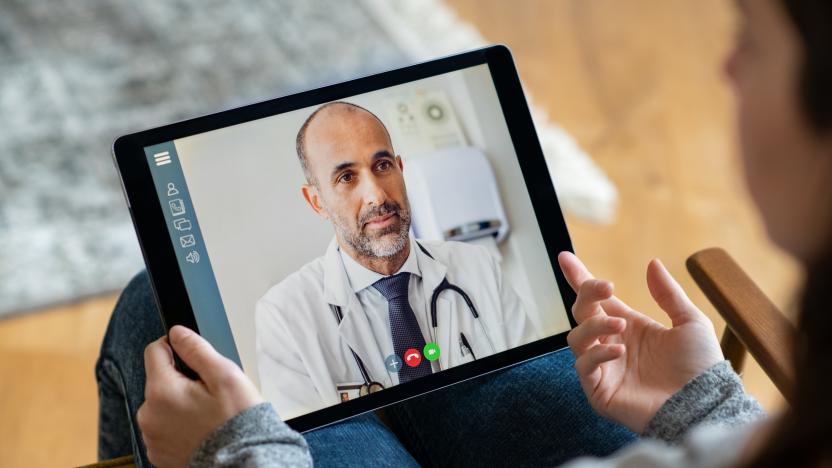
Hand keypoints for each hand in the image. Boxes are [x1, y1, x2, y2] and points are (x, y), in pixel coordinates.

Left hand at [138, 325, 263, 467]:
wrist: (242, 461)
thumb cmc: (236, 421)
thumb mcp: (224, 375)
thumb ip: (196, 349)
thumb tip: (177, 333)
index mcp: (162, 391)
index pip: (154, 351)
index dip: (174, 346)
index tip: (193, 357)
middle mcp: (149, 415)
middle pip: (159, 380)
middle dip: (181, 379)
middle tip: (210, 392)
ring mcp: (152, 437)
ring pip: (161, 404)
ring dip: (178, 403)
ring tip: (207, 414)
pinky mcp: (158, 453)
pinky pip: (164, 427)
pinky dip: (179, 425)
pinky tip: (201, 429)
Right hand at [558, 252, 722, 432]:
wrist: (704, 405)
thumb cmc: (701, 368)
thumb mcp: (690, 323)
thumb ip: (668, 294)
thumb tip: (652, 263)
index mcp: (630, 326)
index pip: (597, 300)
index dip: (579, 278)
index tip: (565, 257)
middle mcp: (611, 344)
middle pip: (582, 312)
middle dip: (587, 294)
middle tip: (605, 288)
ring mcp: (604, 368)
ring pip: (577, 337)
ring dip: (594, 326)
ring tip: (620, 326)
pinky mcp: (599, 390)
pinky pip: (584, 366)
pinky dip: (597, 354)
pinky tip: (619, 351)